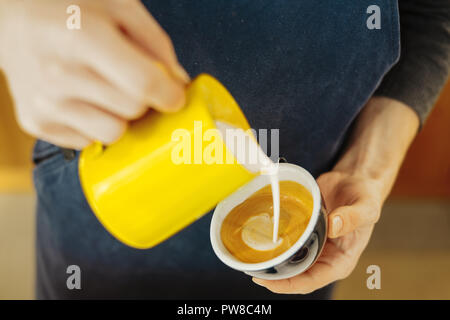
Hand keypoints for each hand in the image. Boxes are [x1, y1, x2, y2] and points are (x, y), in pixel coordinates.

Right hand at [0, 0, 188, 148]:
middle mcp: (58, 73)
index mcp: (82, 36)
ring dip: (119, 116)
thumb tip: (178, 85)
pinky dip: (94, 124)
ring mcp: (44, 102)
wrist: (13, 20)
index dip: (169, 94)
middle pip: (133, 110)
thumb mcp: (119, 8)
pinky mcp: (35, 122)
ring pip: (113, 133)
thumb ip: (156, 44)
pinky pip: (89, 141)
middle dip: (142, 99)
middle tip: (129, 82)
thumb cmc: (71, 10)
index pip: (142, 84)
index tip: (174, 95)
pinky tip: (82, 99)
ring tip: (104, 90)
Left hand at [253, 170, 381, 293]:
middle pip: (296, 275)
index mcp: (340, 261)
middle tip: (253, 270)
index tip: (269, 282)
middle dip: (274, 276)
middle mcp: (324, 257)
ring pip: (288, 259)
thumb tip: (333, 225)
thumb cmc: (364, 197)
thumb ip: (352, 217)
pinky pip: (287, 239)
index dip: (289, 285)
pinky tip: (258, 237)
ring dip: (271, 260)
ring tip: (250, 258)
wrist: (355, 179)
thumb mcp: (366, 207)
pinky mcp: (303, 230)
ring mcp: (312, 244)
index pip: (312, 281)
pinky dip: (273, 241)